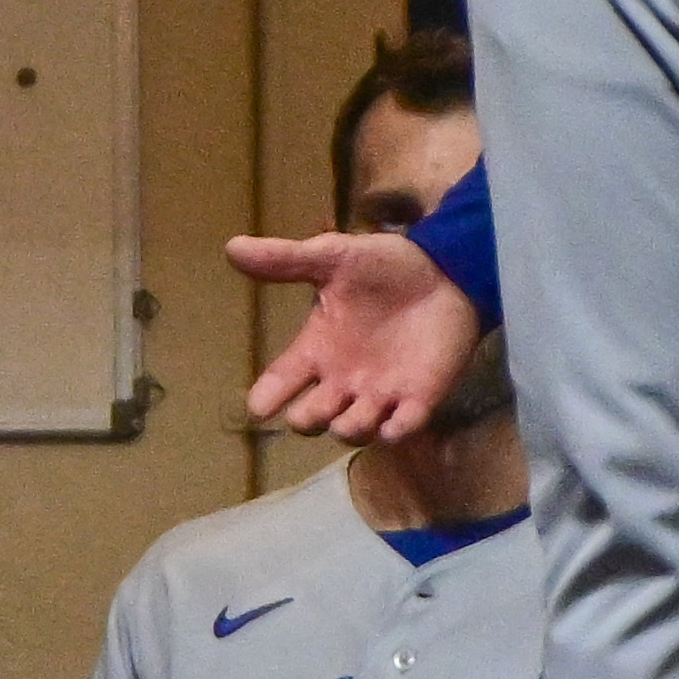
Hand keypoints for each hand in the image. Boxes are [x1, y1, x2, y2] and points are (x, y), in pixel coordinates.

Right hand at [230, 223, 481, 440]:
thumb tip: (231, 246)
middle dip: (308, 420)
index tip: (257, 408)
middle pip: (313, 417)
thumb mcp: (332, 257)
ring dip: (348, 430)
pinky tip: (391, 424)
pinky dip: (394, 432)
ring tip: (349, 420)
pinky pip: (402, 428)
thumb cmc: (385, 267)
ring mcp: (381, 392)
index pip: (282, 380)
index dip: (266, 397)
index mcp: (318, 347)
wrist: (447, 271)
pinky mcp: (419, 398)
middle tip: (314, 408)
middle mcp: (343, 378)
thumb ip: (285, 259)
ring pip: (354, 430)